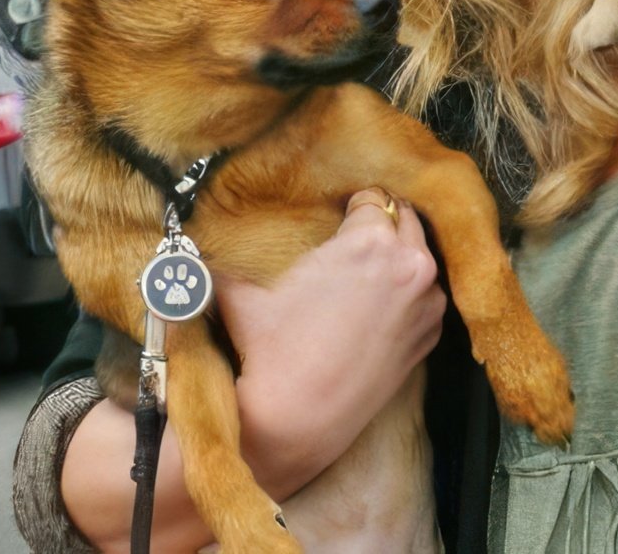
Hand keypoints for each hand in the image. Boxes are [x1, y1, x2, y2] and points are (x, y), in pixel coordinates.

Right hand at [220, 190, 447, 497]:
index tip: (340, 216)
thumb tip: (188, 245)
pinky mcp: (429, 336)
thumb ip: (221, 260)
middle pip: (405, 220)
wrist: (296, 420)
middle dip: (382, 224)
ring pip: (422, 258)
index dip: (352, 205)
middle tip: (355, 238)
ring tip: (370, 271)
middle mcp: (410, 265)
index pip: (372, 198)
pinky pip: (427, 298)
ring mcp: (425, 302)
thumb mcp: (241, 294)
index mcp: (370, 240)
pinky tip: (383, 305)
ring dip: (401, 258)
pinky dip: (411, 296)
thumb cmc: (270, 352)